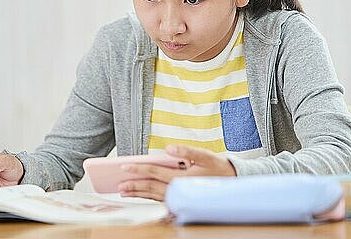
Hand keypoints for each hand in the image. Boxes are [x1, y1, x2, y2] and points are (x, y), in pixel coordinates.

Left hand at [118, 145, 236, 200]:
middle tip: (119, 184)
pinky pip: (160, 200)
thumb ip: (186, 151)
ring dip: (138, 194)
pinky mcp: (180, 201)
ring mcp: (179, 198)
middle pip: (150, 187)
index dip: (139, 169)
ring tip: (124, 192)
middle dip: (134, 186)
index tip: (125, 167)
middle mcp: (178, 190)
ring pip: (154, 196)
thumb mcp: (204, 155)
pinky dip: (148, 198)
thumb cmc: (216, 167)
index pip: (154, 172)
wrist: (231, 182)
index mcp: (181, 178)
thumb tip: (168, 149)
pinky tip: (141, 195)